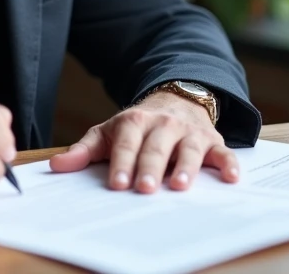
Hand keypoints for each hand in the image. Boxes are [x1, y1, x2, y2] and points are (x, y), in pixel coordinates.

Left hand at [49, 90, 238, 192]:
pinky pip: (222, 152)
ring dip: (185, 166)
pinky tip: (231, 178)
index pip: (126, 143)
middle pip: (155, 148)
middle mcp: (162, 124)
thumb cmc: (137, 126)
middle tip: (145, 188)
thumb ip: (85, 150)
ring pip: (188, 149)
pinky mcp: (211, 141)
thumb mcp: (108, 132)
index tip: (117, 183)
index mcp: (134, 121)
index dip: (122, 163)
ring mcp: (188, 132)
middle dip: (150, 167)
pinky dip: (229, 164)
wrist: (175, 99)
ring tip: (180, 185)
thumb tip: (57, 166)